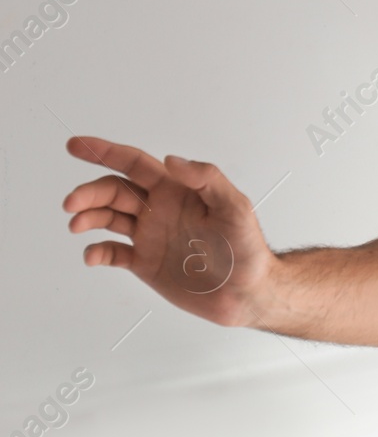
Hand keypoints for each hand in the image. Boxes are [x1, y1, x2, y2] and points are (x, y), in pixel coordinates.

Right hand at [62, 136, 276, 327]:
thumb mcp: (235, 207)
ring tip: (76, 225)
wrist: (247, 291)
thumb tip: (172, 160)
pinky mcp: (145, 262)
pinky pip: (113, 252)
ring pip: (108, 218)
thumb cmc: (247, 247)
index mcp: (177, 190)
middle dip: (89, 192)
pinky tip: (93, 255)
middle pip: (115, 190)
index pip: (136, 164)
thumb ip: (208, 179)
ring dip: (88, 217)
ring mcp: (150, 235)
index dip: (106, 152)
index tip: (76, 145)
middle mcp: (159, 208)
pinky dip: (97, 251)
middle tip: (71, 203)